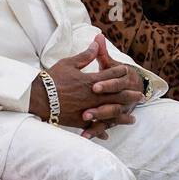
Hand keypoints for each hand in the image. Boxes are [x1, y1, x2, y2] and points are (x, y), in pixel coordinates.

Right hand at [28, 37, 142, 137]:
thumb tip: (96, 44)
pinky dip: (100, 131)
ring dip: (122, 117)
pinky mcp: (78, 121)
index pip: (111, 75)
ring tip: (132, 119)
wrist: (38, 96)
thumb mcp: (69, 63)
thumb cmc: (52, 78)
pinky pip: (93, 127)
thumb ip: (85, 56)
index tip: (127, 72)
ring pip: (109, 114)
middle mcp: (93, 96)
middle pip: (116, 96)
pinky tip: (107, 135)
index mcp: (91, 81)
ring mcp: (87, 110)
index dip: (120, 72)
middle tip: (140, 97)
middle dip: (130, 95)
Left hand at [88, 36, 143, 139]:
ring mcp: (116, 109)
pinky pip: (104, 127)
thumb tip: (98, 36)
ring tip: (84, 125)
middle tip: (86, 113)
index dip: (106, 84)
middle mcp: (120, 97)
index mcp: (119, 81)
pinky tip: (85, 137)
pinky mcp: (111, 118)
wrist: (134, 87)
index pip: (114, 83)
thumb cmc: (115, 73)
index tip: (94, 87)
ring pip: (108, 118)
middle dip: (99, 109)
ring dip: (96, 122)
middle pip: (111, 104)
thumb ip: (101, 52)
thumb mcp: (109, 63)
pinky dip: (95, 132)